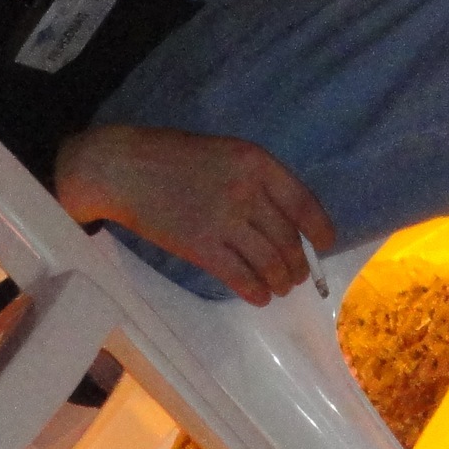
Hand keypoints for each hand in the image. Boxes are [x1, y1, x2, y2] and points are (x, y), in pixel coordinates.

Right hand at [54, 122, 338, 304]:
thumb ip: (255, 179)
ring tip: (280, 287)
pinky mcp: (202, 247)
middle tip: (298, 275)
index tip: (325, 244)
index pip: (303, 202)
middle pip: (287, 238)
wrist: (123, 168)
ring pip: (269, 262)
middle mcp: (247, 191)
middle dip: (298, 263)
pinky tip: (258, 297)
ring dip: (280, 280)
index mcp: (256, 162)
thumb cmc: (172, 157)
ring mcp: (225, 220)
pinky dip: (255, 291)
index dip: (318, 229)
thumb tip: (284, 218)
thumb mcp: (224, 152)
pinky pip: (240, 277)